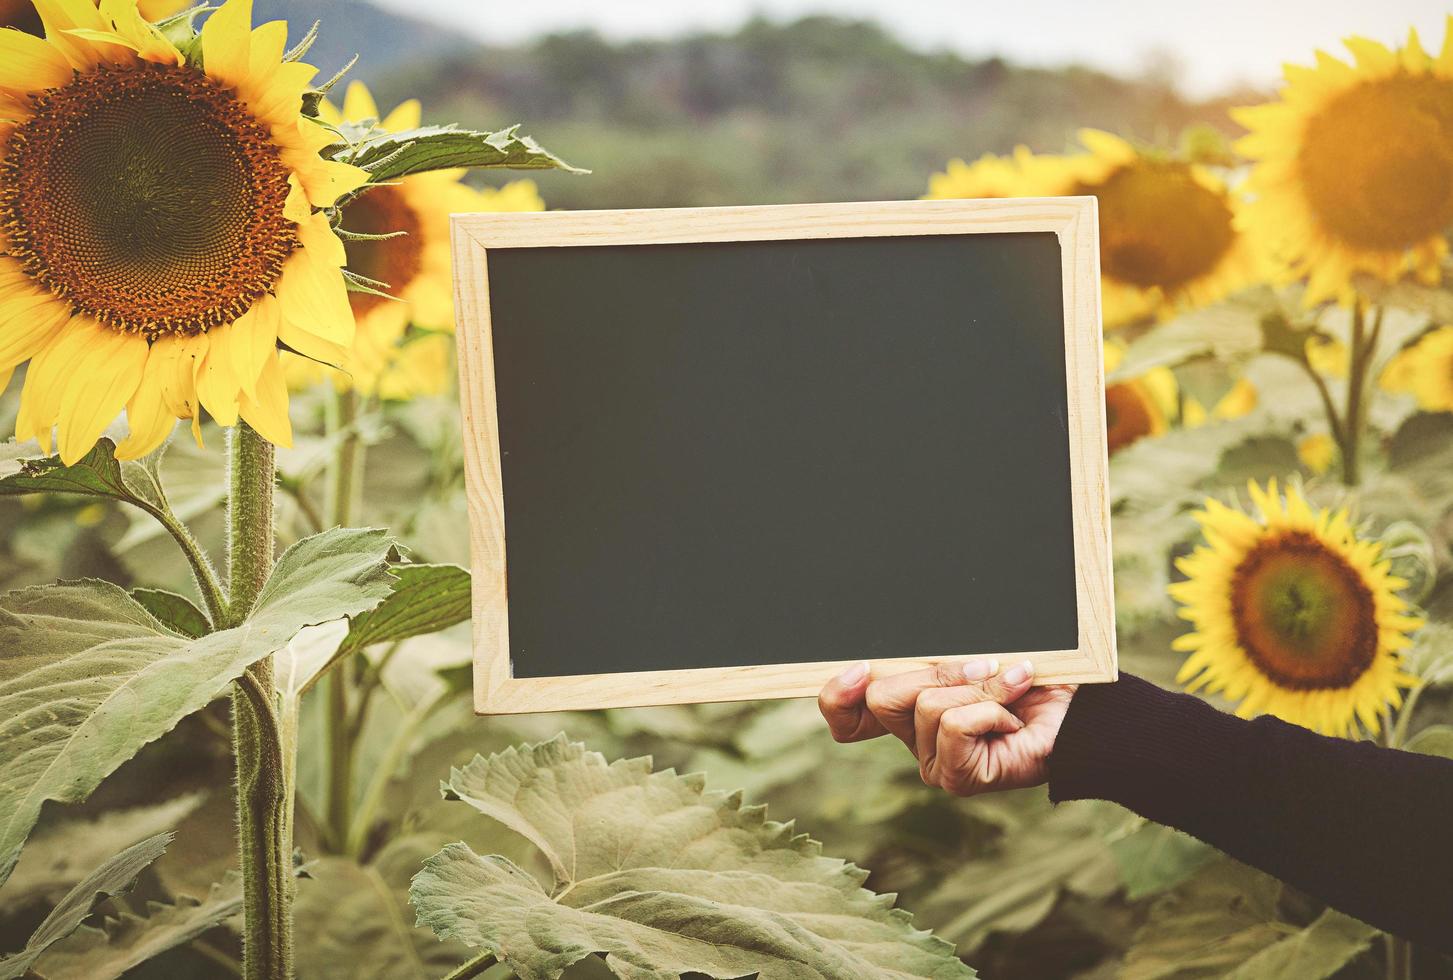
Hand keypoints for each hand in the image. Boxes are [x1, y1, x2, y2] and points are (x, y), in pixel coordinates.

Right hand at [818, 658, 1075, 796]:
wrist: (1085, 714)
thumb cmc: (1034, 680)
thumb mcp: (974, 659)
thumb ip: (934, 658)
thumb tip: (883, 656)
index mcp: (909, 711)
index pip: (847, 717)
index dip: (839, 695)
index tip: (859, 668)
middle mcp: (914, 741)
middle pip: (885, 697)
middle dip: (936, 671)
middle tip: (981, 668)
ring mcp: (934, 763)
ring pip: (927, 706)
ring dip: (977, 687)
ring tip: (1010, 692)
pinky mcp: (958, 778)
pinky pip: (954, 725)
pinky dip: (990, 708)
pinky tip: (1013, 717)